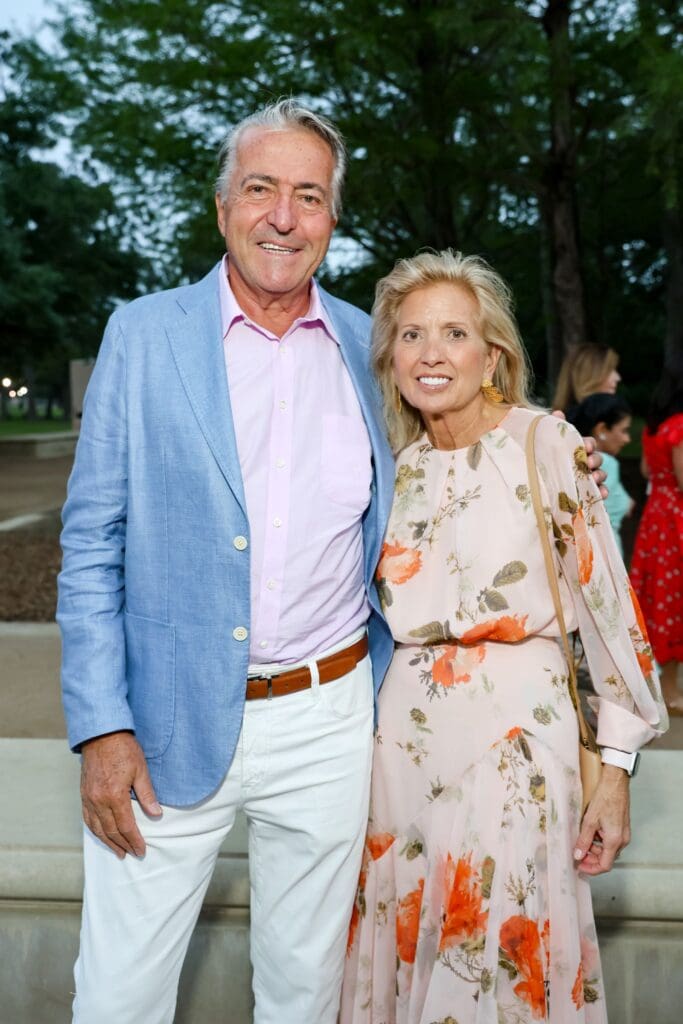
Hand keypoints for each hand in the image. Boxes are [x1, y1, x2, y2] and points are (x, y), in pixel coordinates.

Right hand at [80, 731, 161, 858]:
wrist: (101, 734)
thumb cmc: (124, 749)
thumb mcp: (141, 769)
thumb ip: (147, 794)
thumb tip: (156, 814)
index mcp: (114, 795)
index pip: (126, 826)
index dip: (134, 840)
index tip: (142, 850)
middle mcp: (98, 800)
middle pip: (111, 831)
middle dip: (123, 845)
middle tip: (133, 854)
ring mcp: (88, 798)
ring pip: (97, 828)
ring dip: (108, 842)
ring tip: (119, 852)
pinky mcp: (83, 794)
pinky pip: (87, 819)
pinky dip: (95, 830)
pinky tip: (102, 835)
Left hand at [550, 410, 607, 495]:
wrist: (537, 487)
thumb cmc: (543, 462)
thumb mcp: (545, 445)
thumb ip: (553, 430)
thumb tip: (558, 413)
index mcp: (576, 450)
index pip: (588, 444)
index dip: (588, 444)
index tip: (585, 447)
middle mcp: (585, 464)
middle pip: (597, 459)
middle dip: (595, 460)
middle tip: (588, 464)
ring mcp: (587, 479)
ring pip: (600, 475)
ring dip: (600, 475)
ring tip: (593, 478)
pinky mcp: (587, 495)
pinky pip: (600, 493)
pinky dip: (602, 492)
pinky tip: (601, 494)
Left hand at [573, 765, 630, 874]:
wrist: (615, 783)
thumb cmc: (605, 798)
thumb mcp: (590, 821)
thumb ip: (584, 840)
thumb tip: (577, 855)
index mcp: (615, 841)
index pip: (605, 865)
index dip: (591, 869)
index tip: (579, 866)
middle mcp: (622, 840)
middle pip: (606, 858)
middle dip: (591, 858)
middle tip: (577, 853)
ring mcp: (623, 834)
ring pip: (607, 849)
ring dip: (594, 848)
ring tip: (581, 839)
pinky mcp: (622, 828)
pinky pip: (610, 840)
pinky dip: (599, 840)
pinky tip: (590, 831)